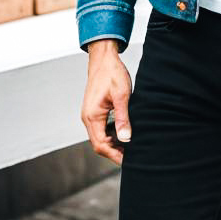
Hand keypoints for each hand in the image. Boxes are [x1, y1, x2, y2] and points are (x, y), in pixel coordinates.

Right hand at [81, 39, 131, 165]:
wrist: (104, 58)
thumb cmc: (112, 73)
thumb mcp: (122, 95)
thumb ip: (123, 118)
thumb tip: (126, 139)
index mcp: (92, 115)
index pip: (101, 145)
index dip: (115, 155)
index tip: (130, 161)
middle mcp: (87, 117)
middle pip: (99, 144)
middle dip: (114, 152)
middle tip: (133, 157)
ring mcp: (89, 114)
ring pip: (99, 138)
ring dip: (113, 145)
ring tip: (130, 147)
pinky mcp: (93, 111)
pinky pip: (100, 129)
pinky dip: (111, 135)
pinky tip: (123, 134)